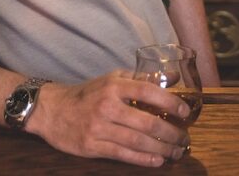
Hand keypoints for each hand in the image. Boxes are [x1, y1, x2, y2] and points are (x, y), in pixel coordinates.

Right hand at [26, 70, 190, 166]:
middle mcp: (108, 106)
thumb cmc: (87, 93)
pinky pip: (123, 154)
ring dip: (162, 149)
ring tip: (176, 151)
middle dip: (171, 133)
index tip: (186, 112)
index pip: (148, 92)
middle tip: (185, 138)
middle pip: (147, 122)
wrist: (52, 110)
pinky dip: (143, 159)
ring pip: (138, 141)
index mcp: (114, 86)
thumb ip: (142, 78)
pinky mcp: (92, 146)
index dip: (171, 102)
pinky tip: (158, 161)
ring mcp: (99, 128)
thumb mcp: (113, 79)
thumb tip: (174, 77)